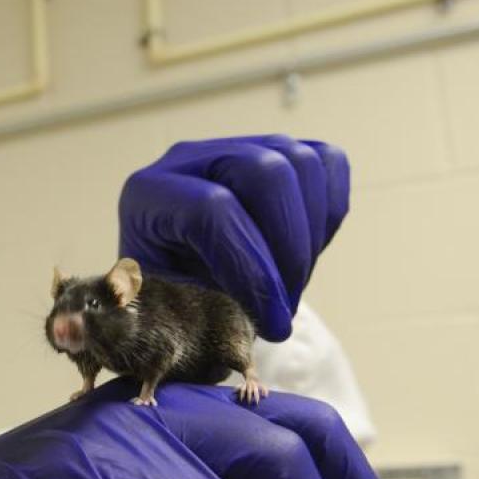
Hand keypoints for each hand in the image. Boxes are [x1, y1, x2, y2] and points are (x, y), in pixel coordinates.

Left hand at [118, 134, 349, 341]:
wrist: (181, 285)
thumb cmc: (172, 302)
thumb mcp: (169, 314)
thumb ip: (194, 314)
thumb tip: (248, 331)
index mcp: (149, 194)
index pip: (212, 211)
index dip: (253, 271)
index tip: (274, 323)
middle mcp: (190, 159)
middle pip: (265, 172)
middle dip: (290, 249)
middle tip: (286, 305)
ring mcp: (237, 147)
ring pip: (301, 164)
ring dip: (311, 237)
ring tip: (292, 285)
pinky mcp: (277, 151)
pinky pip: (327, 163)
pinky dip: (329, 212)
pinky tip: (307, 253)